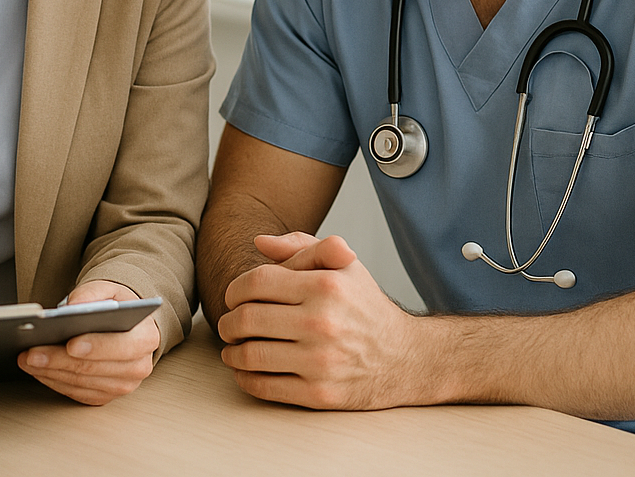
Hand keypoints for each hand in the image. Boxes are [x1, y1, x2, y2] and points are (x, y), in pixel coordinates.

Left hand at [18, 280, 160, 404]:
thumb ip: (91, 294)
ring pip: (82, 383)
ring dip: (51, 373)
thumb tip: (73, 307)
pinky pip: (77, 393)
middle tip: (32, 352)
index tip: (70, 344)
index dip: (95, 347)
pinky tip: (38, 370)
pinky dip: (54, 381)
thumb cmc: (115, 306)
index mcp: (146, 338)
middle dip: (59, 360)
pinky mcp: (105, 396)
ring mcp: (123, 385)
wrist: (124, 323)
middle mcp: (138, 366)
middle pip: (94, 368)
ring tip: (27, 359)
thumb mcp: (107, 289)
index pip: (121, 346)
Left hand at [217, 232, 423, 409]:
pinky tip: (246, 370)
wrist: (406, 358)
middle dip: (227, 323)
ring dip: (232, 352)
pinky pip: (265, 386)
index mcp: (325, 285)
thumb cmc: (366, 306)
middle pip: (246, 319)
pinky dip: (245, 378)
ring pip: (250, 355)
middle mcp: (322, 322)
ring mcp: (321, 361)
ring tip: (233, 348)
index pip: (256, 282)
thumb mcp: (344, 266)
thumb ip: (301, 246)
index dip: (234, 290)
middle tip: (228, 325)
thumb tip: (258, 241)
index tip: (233, 298)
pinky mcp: (320, 393)